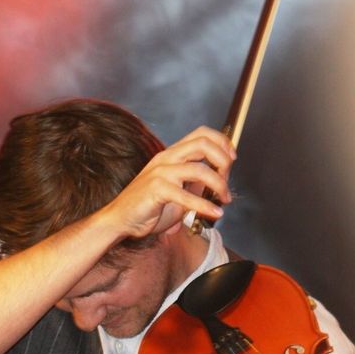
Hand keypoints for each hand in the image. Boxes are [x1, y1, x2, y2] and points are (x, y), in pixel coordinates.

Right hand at [100, 127, 234, 240]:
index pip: (201, 134)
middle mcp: (167, 158)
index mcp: (172, 155)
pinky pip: (186, 195)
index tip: (232, 158)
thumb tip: (222, 183)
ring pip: (199, 169)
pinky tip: (215, 213)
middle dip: (223, 160)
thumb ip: (197, 184)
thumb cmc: (150, 207)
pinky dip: (205, 206)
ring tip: (224, 200)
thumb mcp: (180, 191)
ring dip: (219, 185)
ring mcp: (160, 172)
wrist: (122, 220)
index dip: (222, 142)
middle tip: (228, 178)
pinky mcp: (156, 189)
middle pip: (202, 144)